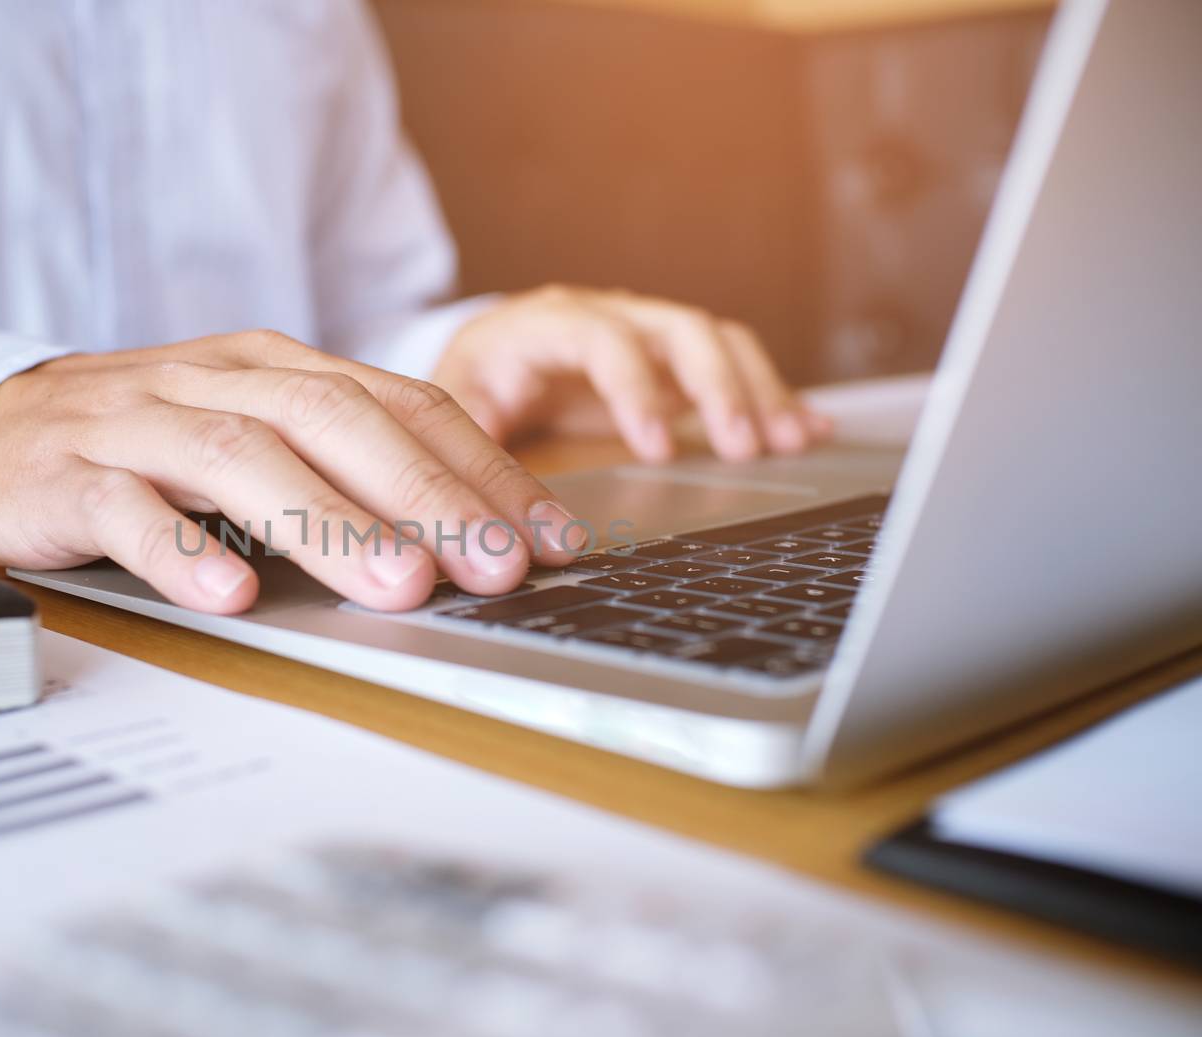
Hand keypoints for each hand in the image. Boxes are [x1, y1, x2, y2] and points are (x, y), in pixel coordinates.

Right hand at [0, 332, 585, 614]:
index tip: (551, 539)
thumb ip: (345, 469)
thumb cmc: (144, 446)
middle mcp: (214, 381)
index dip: (482, 469)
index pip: (400, 404)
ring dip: (328, 522)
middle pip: (333, 420)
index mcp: (274, 367)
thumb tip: (471, 539)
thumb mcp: (254, 438)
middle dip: (427, 491)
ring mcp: (137, 423)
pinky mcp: (66, 475)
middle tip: (494, 565)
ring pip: (242, 457)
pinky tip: (232, 596)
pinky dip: (183, 550)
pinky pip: (127, 509)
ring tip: (398, 585)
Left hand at [434, 286, 830, 461]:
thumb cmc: (475, 383)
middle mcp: (607, 315)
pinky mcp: (674, 360)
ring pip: (717, 341)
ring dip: (759, 389)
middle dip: (718, 387)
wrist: (488, 354)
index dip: (635, 388)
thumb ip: (472, 438)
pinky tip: (809, 429)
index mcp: (546, 323)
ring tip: (791, 442)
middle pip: (678, 328)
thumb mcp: (456, 406)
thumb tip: (483, 493)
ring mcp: (648, 333)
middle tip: (746, 448)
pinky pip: (732, 363)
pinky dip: (772, 394)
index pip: (601, 339)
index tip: (657, 449)